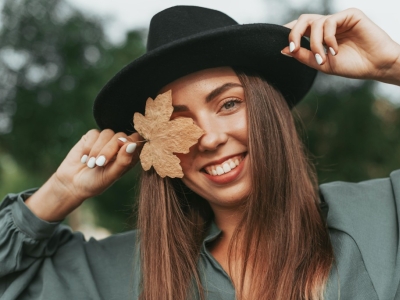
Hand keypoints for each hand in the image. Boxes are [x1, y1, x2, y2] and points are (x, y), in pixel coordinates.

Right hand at [26, 129, 142, 220]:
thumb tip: (133, 145)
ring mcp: (105, 140)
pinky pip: (94, 133)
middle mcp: (119, 146)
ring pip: (107, 133)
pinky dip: (88, 146)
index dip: (132, 142)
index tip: (123, 147)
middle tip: (100, 163)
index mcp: (129, 156)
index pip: (137, 141)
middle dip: (109, 149)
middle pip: (121, 136)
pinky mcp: (92, 137)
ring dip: (97, 149)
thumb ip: (123, 161)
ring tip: (91, 164)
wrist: (71, 184)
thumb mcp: (111, 175)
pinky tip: (84, 159)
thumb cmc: (95, 183)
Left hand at [281, 8, 399, 84]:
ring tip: (323, 59)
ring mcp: (339, 19)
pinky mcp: (350, 15)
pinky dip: (328, 38)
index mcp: (319, 35)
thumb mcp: (321, 64)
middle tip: (292, 49)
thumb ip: (303, 56)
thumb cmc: (351, 66)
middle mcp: (328, 25)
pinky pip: (329, 22)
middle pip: (302, 20)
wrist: (375, 67)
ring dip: (315, 43)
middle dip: (294, 34)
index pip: (299, 29)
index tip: (284, 49)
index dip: (288, 34)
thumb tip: (283, 50)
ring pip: (315, 23)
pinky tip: (334, 51)